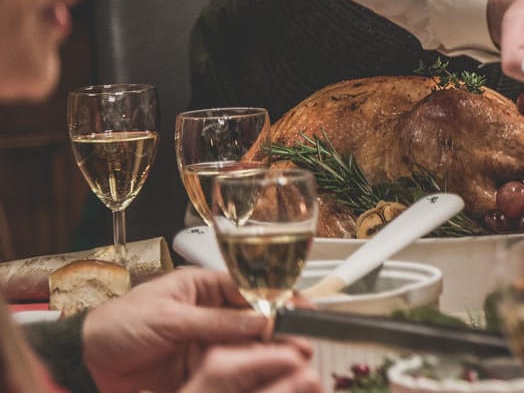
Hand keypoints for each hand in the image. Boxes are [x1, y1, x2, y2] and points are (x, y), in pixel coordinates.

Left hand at [81, 268, 298, 392]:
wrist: (84, 362)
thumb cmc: (116, 325)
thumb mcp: (169, 318)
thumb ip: (217, 321)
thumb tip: (261, 319)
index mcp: (202, 287)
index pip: (250, 287)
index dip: (278, 297)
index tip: (300, 310)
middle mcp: (209, 311)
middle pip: (255, 317)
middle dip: (280, 328)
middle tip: (303, 339)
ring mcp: (205, 340)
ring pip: (247, 344)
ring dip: (269, 351)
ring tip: (293, 359)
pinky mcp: (199, 367)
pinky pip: (231, 368)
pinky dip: (249, 370)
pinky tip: (266, 373)